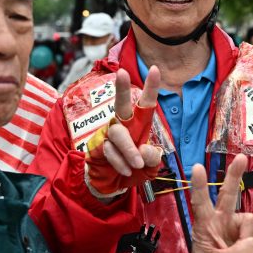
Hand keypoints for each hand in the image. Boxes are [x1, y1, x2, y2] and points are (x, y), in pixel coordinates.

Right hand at [84, 67, 162, 197]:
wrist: (114, 183)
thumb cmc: (134, 168)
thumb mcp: (150, 165)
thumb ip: (152, 158)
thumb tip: (143, 151)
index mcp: (139, 124)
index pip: (145, 103)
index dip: (151, 87)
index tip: (154, 69)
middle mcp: (123, 124)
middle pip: (121, 104)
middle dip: (121, 88)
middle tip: (122, 73)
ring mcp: (109, 134)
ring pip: (117, 133)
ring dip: (128, 149)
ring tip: (137, 164)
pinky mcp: (98, 145)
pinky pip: (110, 150)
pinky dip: (120, 162)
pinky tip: (126, 170)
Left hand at [187, 154, 252, 252]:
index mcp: (205, 227)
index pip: (201, 203)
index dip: (200, 186)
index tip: (197, 169)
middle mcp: (221, 221)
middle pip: (228, 194)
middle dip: (234, 175)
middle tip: (241, 158)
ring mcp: (235, 227)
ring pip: (250, 220)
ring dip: (249, 235)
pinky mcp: (249, 234)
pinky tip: (249, 251)